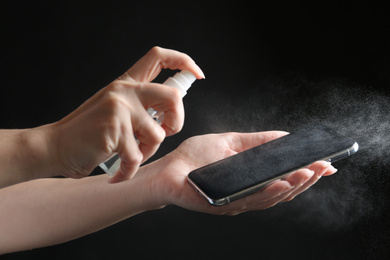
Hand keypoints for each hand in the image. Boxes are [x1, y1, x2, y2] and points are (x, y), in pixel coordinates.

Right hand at [49, 47, 204, 181]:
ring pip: (158, 133)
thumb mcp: (114, 108)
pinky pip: (138, 155)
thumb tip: (170, 113)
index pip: (159, 57)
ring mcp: (119, 108)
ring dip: (149, 151)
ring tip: (132, 155)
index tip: (197, 75)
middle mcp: (124, 90)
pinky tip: (121, 171)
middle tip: (166, 132)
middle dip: (178, 120)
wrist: (56, 146)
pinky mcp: (114, 130)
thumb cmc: (88, 133)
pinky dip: (131, 169)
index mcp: (126, 83)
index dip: (184, 61)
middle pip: (172, 96)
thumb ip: (140, 105)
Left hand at [148, 131, 336, 214]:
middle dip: (305, 180)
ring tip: (307, 174)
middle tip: (322, 168)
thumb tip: (285, 137)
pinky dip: (266, 194)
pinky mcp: (223, 206)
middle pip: (283, 190)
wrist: (167, 169)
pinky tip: (280, 185)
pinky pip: (248, 201)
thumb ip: (257, 142)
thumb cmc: (195, 157)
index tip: (327, 164)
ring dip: (291, 187)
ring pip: (270, 198)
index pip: (285, 178)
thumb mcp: (231, 142)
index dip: (307, 173)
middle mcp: (248, 193)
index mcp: (252, 178)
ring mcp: (237, 201)